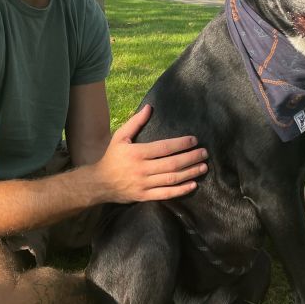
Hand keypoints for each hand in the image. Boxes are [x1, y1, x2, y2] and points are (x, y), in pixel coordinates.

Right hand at [91, 104, 207, 202]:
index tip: (194, 140)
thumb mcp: (120, 137)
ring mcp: (144, 184)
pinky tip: (193, 184)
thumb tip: (149, 107)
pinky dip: (181, 190)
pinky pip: (166, 194)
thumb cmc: (112, 157)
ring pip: (171, 179)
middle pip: (172, 164)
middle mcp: (142, 169)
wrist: (99, 183)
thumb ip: (135, 122)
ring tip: (203, 167)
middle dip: (191, 158)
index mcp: (137, 153)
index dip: (181, 144)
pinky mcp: (145, 196)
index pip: (164, 148)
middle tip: (204, 153)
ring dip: (190, 173)